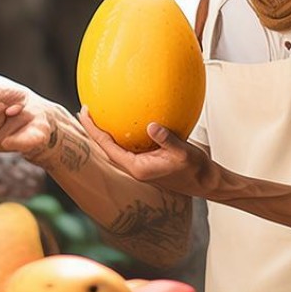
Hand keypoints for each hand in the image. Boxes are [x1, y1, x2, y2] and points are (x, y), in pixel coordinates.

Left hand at [78, 109, 210, 194]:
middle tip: (85, 110)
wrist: (205, 181)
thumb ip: (167, 140)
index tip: (84, 113)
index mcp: (138, 168)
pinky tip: (125, 120)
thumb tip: (151, 126)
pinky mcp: (147, 159)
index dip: (94, 130)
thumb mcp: (184, 153)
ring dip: (106, 131)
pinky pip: (129, 144)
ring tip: (98, 114)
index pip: (108, 147)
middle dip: (94, 130)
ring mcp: (140, 164)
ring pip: (116, 146)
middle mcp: (135, 167)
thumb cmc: (196, 169)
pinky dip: (122, 132)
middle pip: (107, 147)